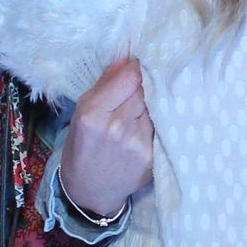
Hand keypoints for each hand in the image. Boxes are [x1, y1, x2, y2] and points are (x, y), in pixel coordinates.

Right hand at [56, 57, 153, 222]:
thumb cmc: (84, 146)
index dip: (138, 67)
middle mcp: (116, 128)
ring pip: (158, 106)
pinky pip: (163, 127)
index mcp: (93, 113)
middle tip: (148, 81)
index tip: (141, 63)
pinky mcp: (152, 157)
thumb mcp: (83, 112)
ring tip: (150, 103)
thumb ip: (106, 83)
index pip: (130, 77)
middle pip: (147, 90)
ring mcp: (137, 144)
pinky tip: (154, 122)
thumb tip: (127, 55)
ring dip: (157, 101)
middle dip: (148, 83)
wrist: (90, 191)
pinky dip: (161, 120)